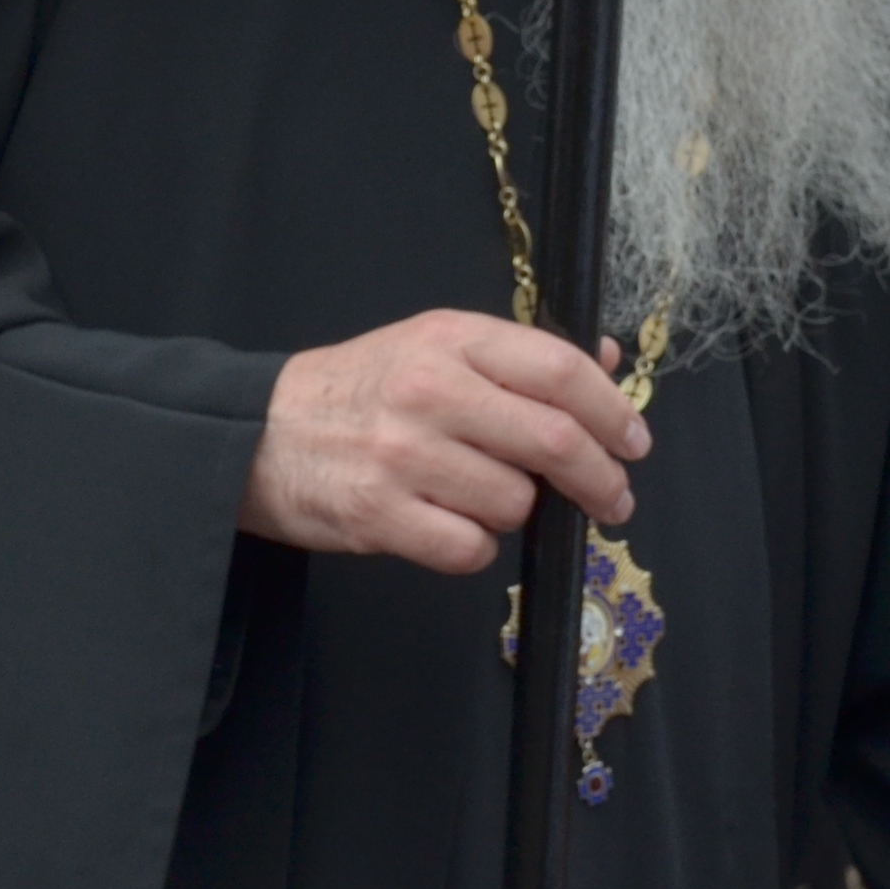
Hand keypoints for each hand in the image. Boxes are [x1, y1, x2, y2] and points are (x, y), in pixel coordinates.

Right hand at [242, 310, 645, 572]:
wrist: (255, 434)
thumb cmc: (357, 391)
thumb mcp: (433, 347)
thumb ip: (518, 356)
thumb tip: (604, 362)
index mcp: (450, 340)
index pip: (559, 371)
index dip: (613, 411)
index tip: (633, 442)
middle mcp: (429, 391)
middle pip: (553, 439)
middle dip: (599, 478)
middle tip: (614, 498)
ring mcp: (403, 455)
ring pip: (514, 502)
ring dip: (517, 512)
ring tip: (482, 497)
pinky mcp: (379, 515)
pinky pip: (470, 548)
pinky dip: (473, 546)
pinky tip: (448, 524)